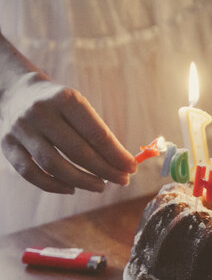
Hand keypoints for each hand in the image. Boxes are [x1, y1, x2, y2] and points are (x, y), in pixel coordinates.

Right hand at [0, 73, 136, 193]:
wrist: (16, 91)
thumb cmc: (59, 104)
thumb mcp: (79, 106)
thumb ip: (98, 132)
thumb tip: (123, 163)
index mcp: (66, 99)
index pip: (97, 134)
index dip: (116, 155)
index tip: (131, 168)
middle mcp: (41, 112)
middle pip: (78, 152)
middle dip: (105, 170)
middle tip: (122, 181)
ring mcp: (21, 129)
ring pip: (55, 165)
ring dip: (82, 181)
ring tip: (101, 186)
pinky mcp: (6, 144)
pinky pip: (31, 173)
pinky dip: (53, 185)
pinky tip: (72, 188)